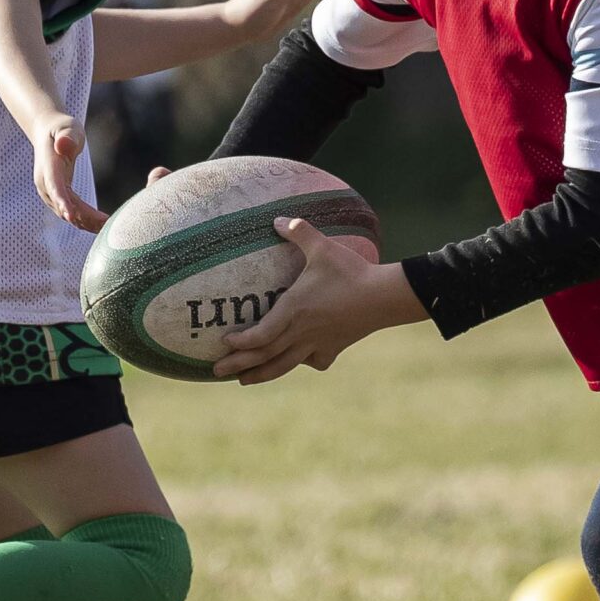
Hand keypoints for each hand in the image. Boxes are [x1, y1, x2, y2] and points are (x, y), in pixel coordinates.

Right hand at [30, 114, 105, 230]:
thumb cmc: (62, 127)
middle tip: (106, 225)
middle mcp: (46, 184)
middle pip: (65, 205)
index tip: (71, 216)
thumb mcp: (67, 128)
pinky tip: (102, 226)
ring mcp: (51, 193)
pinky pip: (72, 212)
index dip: (63, 203)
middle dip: (83, 217)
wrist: (48, 132)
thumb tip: (63, 146)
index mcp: (48, 168)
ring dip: (86, 223)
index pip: (55, 188)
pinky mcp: (58, 196)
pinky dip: (85, 220)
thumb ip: (67, 137)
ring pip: (68, 213)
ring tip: (108, 229)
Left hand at [209, 216, 417, 383]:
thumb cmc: (351, 272)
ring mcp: (318, 344)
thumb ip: (299, 232)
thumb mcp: (323, 247)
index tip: (224, 342)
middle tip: (216, 371)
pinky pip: (313, 361)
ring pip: (284, 365)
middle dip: (238, 365)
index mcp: (294, 310)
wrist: (383, 297)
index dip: (240, 342)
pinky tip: (300, 359)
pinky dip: (302, 363)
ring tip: (243, 381)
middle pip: (265, 355)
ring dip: (261, 374)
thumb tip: (277, 219)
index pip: (260, 335)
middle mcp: (302, 332)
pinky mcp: (334, 348)